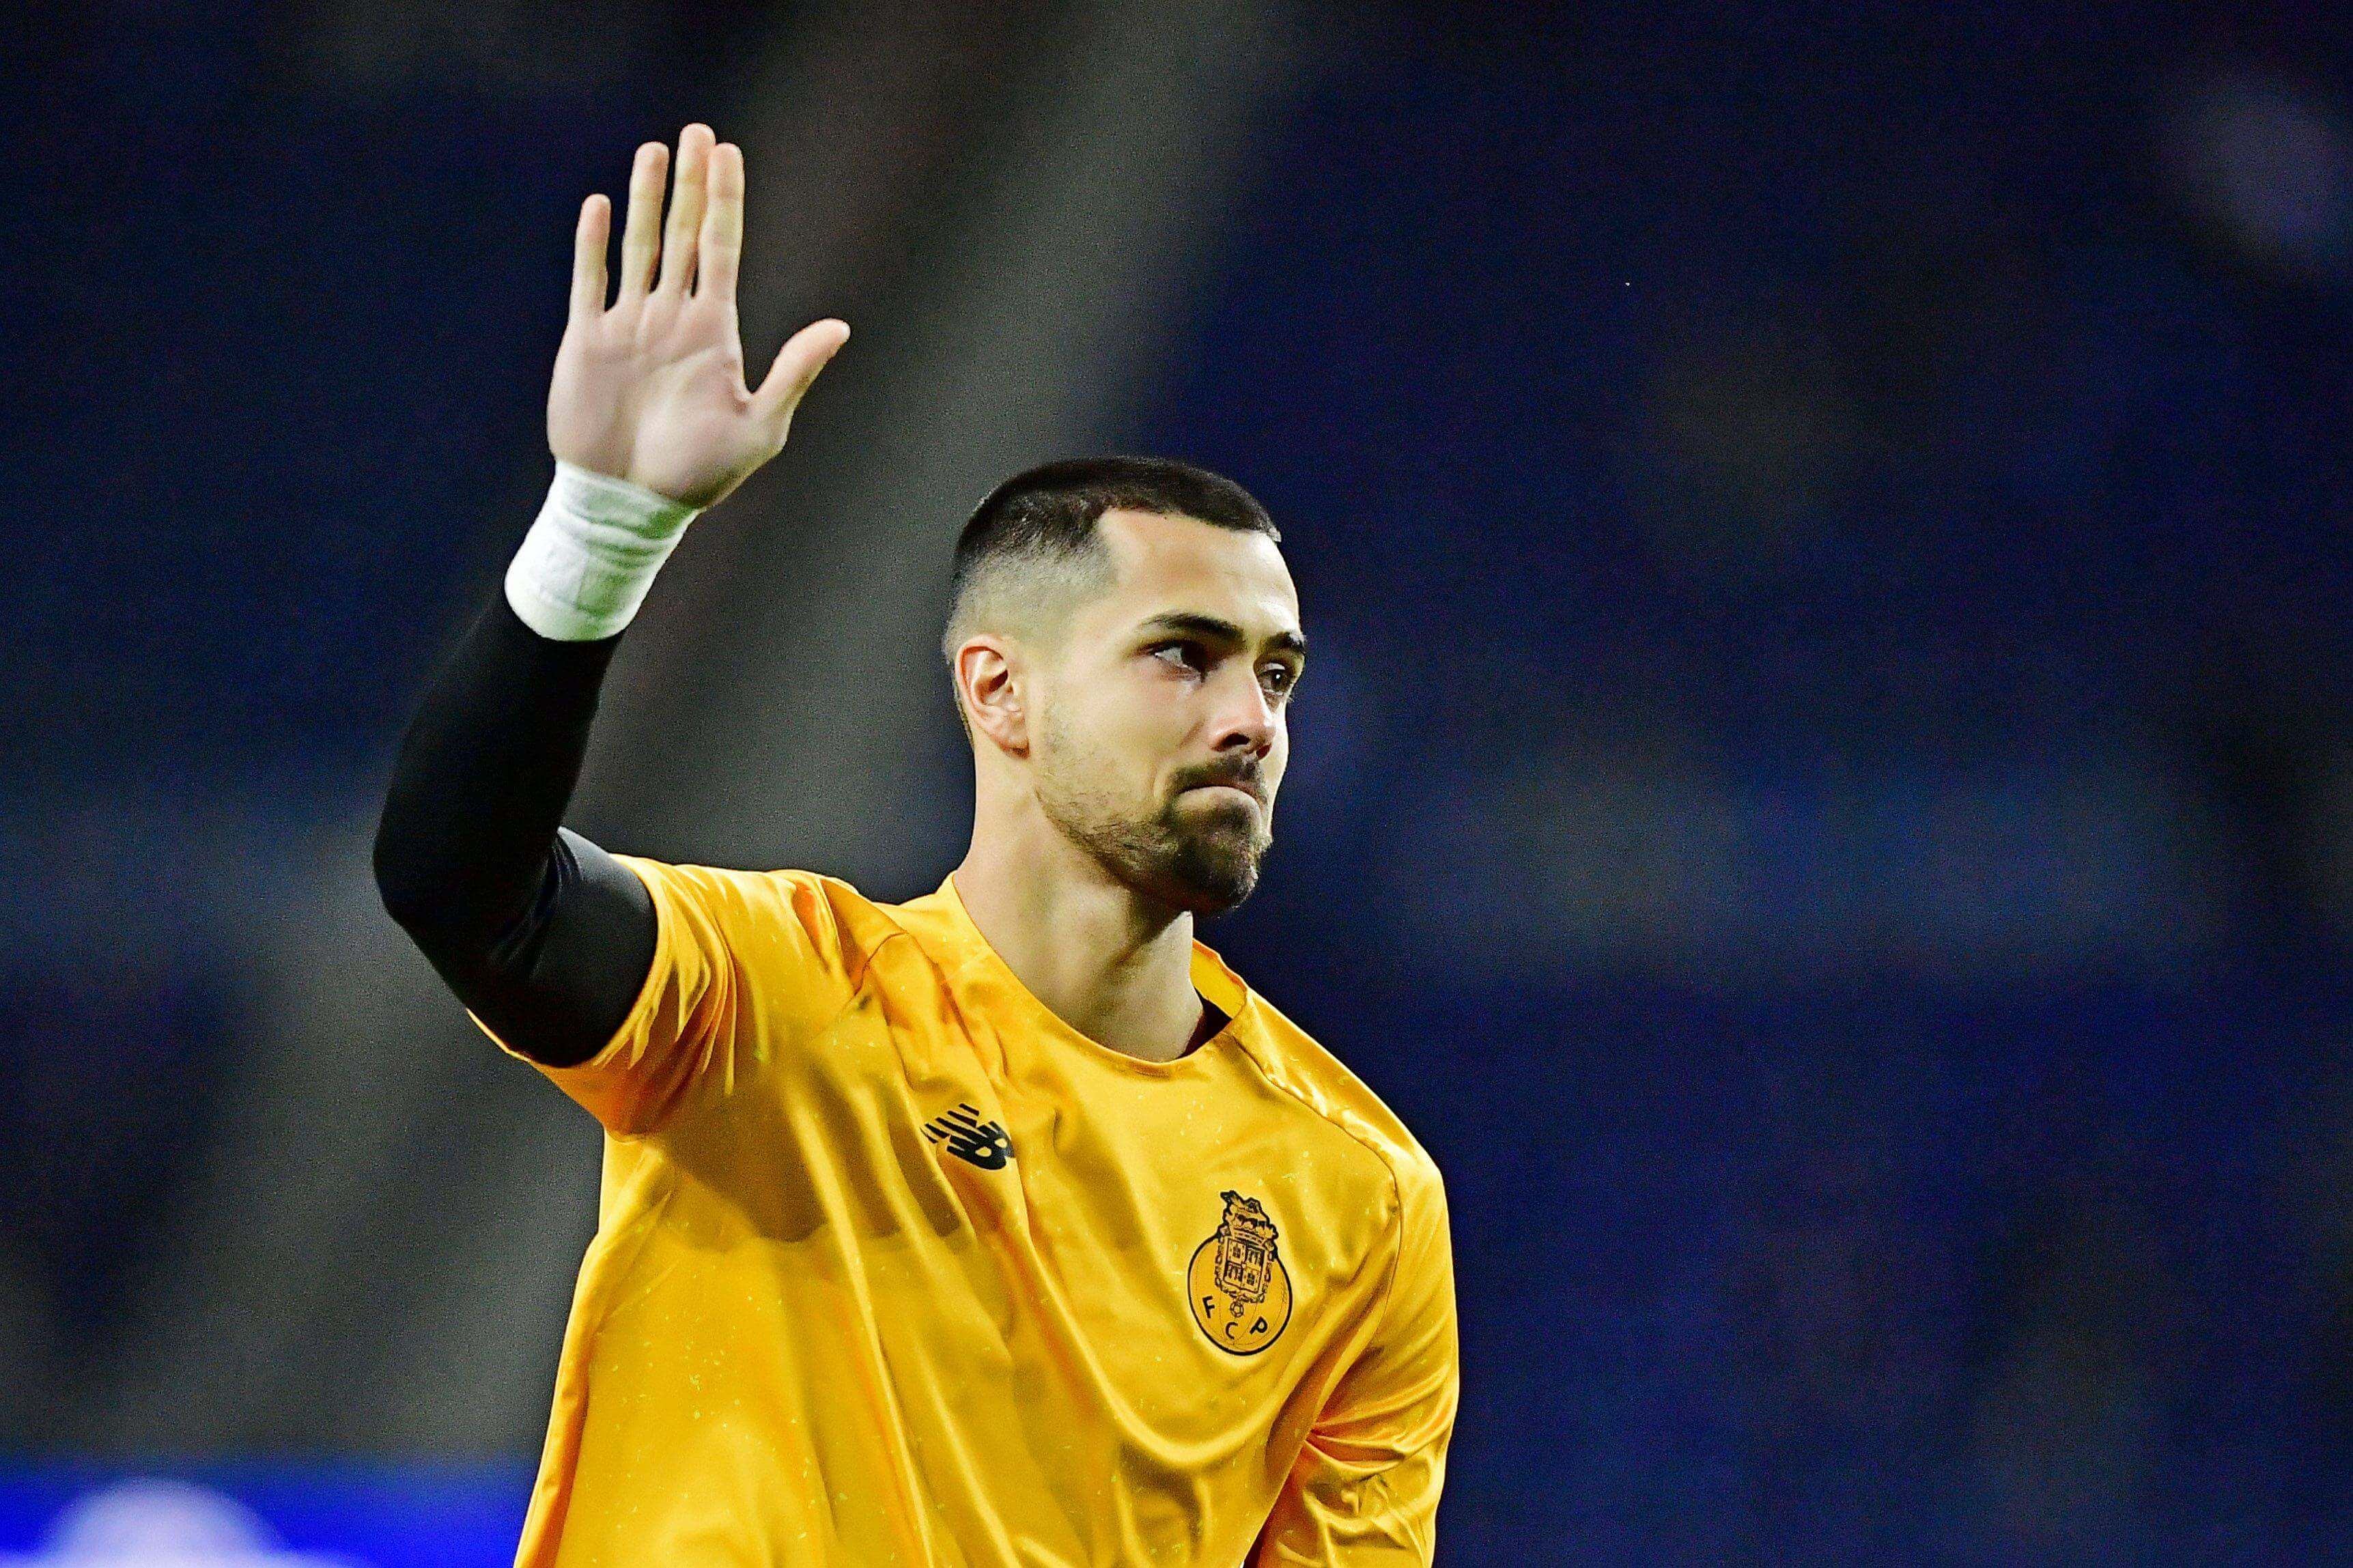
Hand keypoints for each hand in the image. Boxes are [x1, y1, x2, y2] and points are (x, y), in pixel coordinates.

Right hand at [548, 124, 848, 509]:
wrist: (631, 505)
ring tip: (654, 152)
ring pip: (639, 246)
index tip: (729, 154)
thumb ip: (795, 370)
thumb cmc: (697, 474)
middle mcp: (672, 318)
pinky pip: (590, 281)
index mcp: (714, 331)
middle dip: (692, 184)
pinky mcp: (587, 341)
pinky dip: (593, 245)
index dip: (726, 201)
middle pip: (684, 234)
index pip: (722, 249)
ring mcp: (629, 325)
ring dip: (646, 199)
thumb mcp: (759, 426)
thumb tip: (840, 327)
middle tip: (697, 132)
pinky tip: (599, 206)